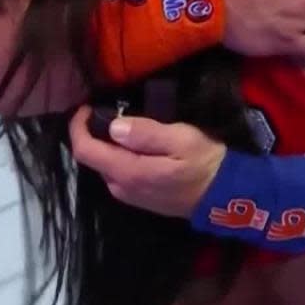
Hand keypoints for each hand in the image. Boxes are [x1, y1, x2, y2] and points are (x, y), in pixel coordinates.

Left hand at [68, 106, 224, 218]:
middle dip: (94, 133)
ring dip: (108, 145)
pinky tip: (136, 145)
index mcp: (127, 172)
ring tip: (124, 124)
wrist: (225, 198)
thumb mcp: (182, 140)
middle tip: (110, 110)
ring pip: (106, 166)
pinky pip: (118, 174)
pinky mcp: (139, 199)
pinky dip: (119, 156)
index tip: (87, 106)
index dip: (78, 126)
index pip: (85, 151)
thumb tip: (114, 127)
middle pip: (93, 158)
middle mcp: (121, 188)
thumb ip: (146, 134)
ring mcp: (130, 196)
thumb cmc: (206, 163)